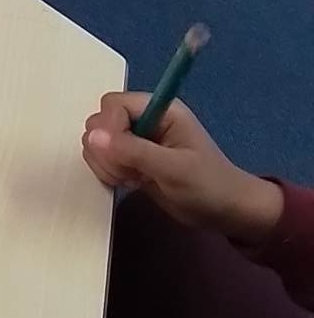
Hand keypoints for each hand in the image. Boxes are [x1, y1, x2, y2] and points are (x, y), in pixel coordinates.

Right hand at [82, 92, 283, 244]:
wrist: (227, 212)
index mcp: (159, 110)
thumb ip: (132, 151)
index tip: (120, 156)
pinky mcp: (131, 160)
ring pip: (98, 142)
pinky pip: (103, 159)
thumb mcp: (173, 169)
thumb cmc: (209, 186)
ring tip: (134, 179)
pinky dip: (109, 172)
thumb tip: (91, 136)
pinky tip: (130, 183)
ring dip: (107, 164)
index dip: (109, 128)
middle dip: (107, 150)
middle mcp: (144, 120)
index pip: (113, 104)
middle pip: (100, 122)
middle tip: (131, 171)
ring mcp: (136, 140)